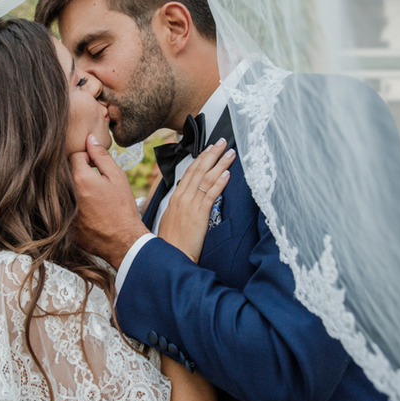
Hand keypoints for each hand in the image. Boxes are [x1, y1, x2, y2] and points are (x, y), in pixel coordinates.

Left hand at [68, 135, 150, 267]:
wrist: (122, 240)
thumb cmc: (122, 208)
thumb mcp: (117, 177)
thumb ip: (101, 155)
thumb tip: (90, 138)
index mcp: (80, 178)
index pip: (74, 155)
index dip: (86, 157)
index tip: (96, 166)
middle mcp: (67, 192)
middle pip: (65, 170)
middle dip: (77, 170)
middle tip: (93, 180)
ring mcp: (62, 208)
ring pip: (62, 188)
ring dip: (73, 187)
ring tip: (91, 196)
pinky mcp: (63, 221)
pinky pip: (62, 205)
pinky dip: (71, 204)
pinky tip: (86, 211)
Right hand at [156, 139, 233, 261]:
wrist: (169, 257)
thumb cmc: (171, 244)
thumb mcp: (171, 221)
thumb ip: (181, 209)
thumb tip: (189, 202)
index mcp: (175, 199)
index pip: (189, 173)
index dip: (200, 160)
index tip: (209, 150)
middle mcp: (181, 198)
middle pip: (198, 170)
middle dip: (211, 154)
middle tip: (222, 142)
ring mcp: (189, 205)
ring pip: (206, 179)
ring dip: (219, 164)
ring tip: (230, 153)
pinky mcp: (198, 215)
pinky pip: (211, 194)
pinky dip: (219, 182)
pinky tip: (227, 174)